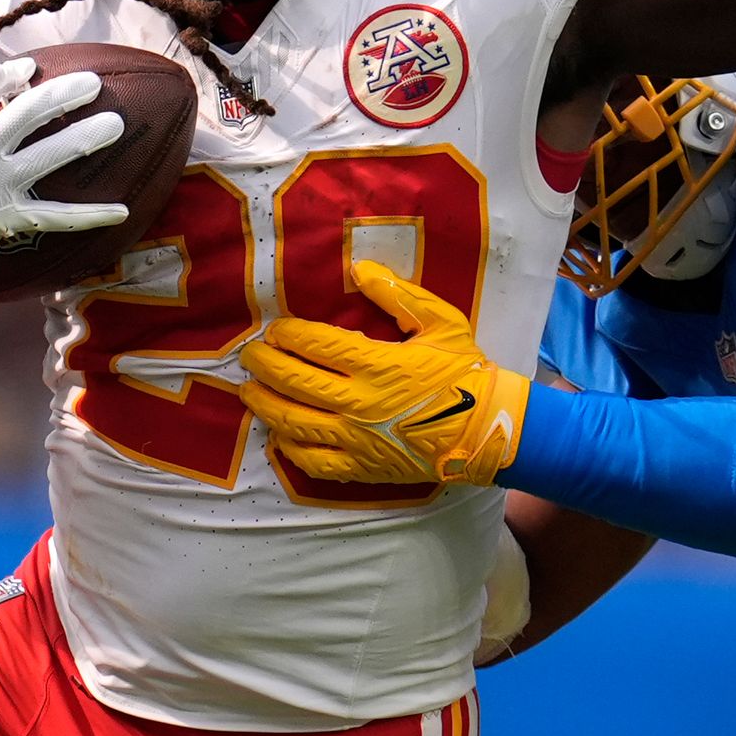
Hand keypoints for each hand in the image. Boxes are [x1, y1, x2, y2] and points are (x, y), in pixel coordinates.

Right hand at [0, 59, 126, 281]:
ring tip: (117, 124)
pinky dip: (90, 215)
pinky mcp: (8, 217)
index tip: (28, 70)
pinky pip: (56, 216)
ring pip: (52, 154)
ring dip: (88, 136)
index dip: (13, 73)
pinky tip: (122, 210)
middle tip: (94, 83)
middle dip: (67, 92)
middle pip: (34, 109)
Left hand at [236, 261, 529, 486]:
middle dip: (264, 365)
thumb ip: (398, 294)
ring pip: (294, 423)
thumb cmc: (463, 373)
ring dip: (265, 405)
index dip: (287, 334)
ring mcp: (356, 440)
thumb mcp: (441, 322)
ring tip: (250, 391)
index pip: (315, 344)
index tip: (275, 329)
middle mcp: (358, 403)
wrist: (486, 430)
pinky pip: (313, 462)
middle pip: (294, 382)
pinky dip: (288, 449)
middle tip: (250, 355)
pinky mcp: (361, 468)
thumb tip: (358, 268)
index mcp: (377, 364)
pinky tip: (278, 436)